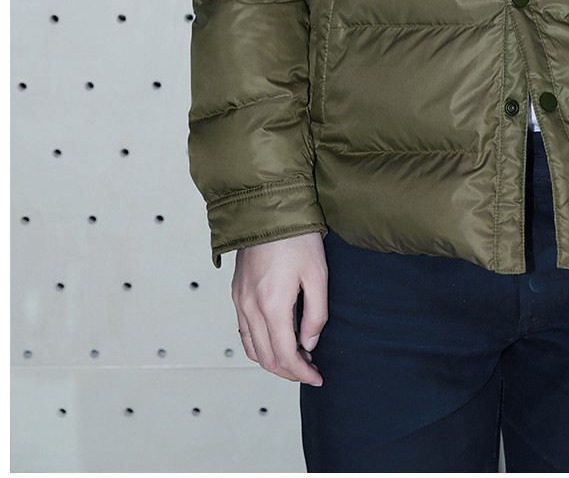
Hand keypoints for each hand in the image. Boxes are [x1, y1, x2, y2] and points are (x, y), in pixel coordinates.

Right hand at [231, 231, 327, 385]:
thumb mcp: (318, 274)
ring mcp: (239, 300)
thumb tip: (309, 343)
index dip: (302, 373)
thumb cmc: (297, 237)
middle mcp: (250, 307)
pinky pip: (243, 331)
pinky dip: (258, 344)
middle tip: (309, 369)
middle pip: (266, 357)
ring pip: (251, 348)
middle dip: (288, 370)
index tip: (317, 377)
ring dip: (272, 360)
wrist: (268, 207)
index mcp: (272, 305)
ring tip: (295, 357)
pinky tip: (276, 338)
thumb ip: (315, 314)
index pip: (285, 355)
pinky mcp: (236, 292)